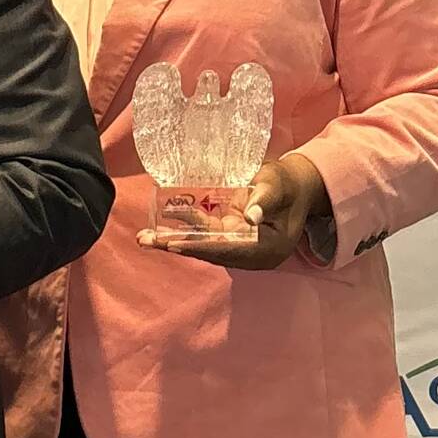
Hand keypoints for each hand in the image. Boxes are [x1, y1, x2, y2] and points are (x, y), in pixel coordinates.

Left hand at [138, 152, 329, 270]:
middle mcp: (251, 253)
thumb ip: (264, 200)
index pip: (231, 250)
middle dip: (177, 246)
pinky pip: (203, 235)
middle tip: (146, 241)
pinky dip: (182, 231)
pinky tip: (157, 229)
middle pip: (211, 252)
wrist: (294, 186)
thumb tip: (250, 218)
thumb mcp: (277, 186)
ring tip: (144, 238)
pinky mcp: (230, 236)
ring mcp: (239, 246)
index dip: (202, 247)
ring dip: (172, 241)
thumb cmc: (287, 183)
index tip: (176, 246)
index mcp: (269, 248)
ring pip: (203, 245)